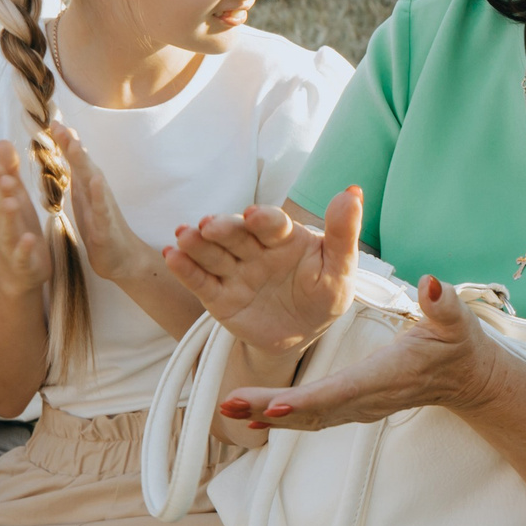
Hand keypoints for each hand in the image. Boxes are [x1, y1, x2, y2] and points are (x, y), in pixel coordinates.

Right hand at [0, 139, 53, 291]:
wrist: (19, 273)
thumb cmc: (19, 230)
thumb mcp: (17, 201)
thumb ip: (11, 174)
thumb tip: (3, 142)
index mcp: (6, 208)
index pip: (0, 187)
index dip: (0, 171)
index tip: (1, 152)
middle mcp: (4, 225)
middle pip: (0, 206)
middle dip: (1, 190)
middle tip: (4, 174)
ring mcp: (11, 244)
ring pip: (7, 229)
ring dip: (8, 216)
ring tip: (11, 202)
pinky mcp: (23, 262)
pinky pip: (22, 255)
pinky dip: (23, 247)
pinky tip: (28, 239)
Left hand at [49, 124, 159, 285]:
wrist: (122, 259)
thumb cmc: (101, 229)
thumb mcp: (85, 199)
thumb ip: (78, 175)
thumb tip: (71, 152)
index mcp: (87, 188)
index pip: (75, 160)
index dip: (64, 142)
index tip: (52, 122)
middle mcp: (97, 193)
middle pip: (83, 164)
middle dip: (72, 144)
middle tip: (59, 125)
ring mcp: (103, 208)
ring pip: (93, 181)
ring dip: (85, 163)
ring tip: (75, 145)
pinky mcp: (105, 227)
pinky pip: (102, 209)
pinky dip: (98, 195)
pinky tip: (94, 182)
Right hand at [165, 186, 361, 355]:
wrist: (302, 334)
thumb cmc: (324, 295)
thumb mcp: (340, 269)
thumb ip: (343, 234)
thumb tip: (353, 191)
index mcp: (286, 238)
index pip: (272, 224)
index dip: (264, 219)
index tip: (256, 215)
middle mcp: (255, 249)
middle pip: (236, 234)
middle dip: (223, 227)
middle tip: (209, 225)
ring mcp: (234, 271)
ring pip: (213, 254)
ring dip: (197, 243)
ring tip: (184, 236)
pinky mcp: (218, 296)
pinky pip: (200, 281)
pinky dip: (184, 269)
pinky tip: (173, 256)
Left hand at [218, 272, 491, 430]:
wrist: (466, 379)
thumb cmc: (459, 346)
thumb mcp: (456, 320)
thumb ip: (444, 304)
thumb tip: (432, 284)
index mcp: (385, 376)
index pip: (340, 392)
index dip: (306, 401)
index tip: (275, 405)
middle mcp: (368, 399)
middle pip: (313, 412)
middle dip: (270, 410)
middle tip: (230, 403)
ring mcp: (360, 407)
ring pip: (308, 418)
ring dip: (268, 415)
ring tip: (229, 406)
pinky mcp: (353, 407)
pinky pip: (313, 417)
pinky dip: (281, 418)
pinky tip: (253, 416)